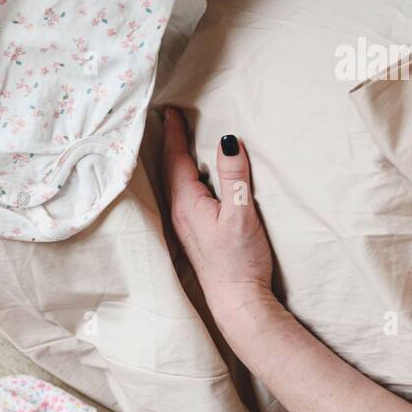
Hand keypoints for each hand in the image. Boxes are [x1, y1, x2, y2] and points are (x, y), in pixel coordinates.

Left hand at [159, 107, 275, 325]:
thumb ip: (235, 176)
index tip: (172, 111)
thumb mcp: (241, 213)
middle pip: (169, 169)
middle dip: (171, 142)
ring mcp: (183, 224)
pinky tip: (191, 178)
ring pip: (174, 182)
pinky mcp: (193, 233)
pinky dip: (183, 176)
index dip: (175, 133)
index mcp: (186, 203)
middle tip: (171, 118)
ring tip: (178, 140)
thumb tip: (228, 141)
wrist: (237, 300)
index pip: (176, 159)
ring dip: (175, 159)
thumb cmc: (240, 259)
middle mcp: (178, 212)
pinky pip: (182, 194)